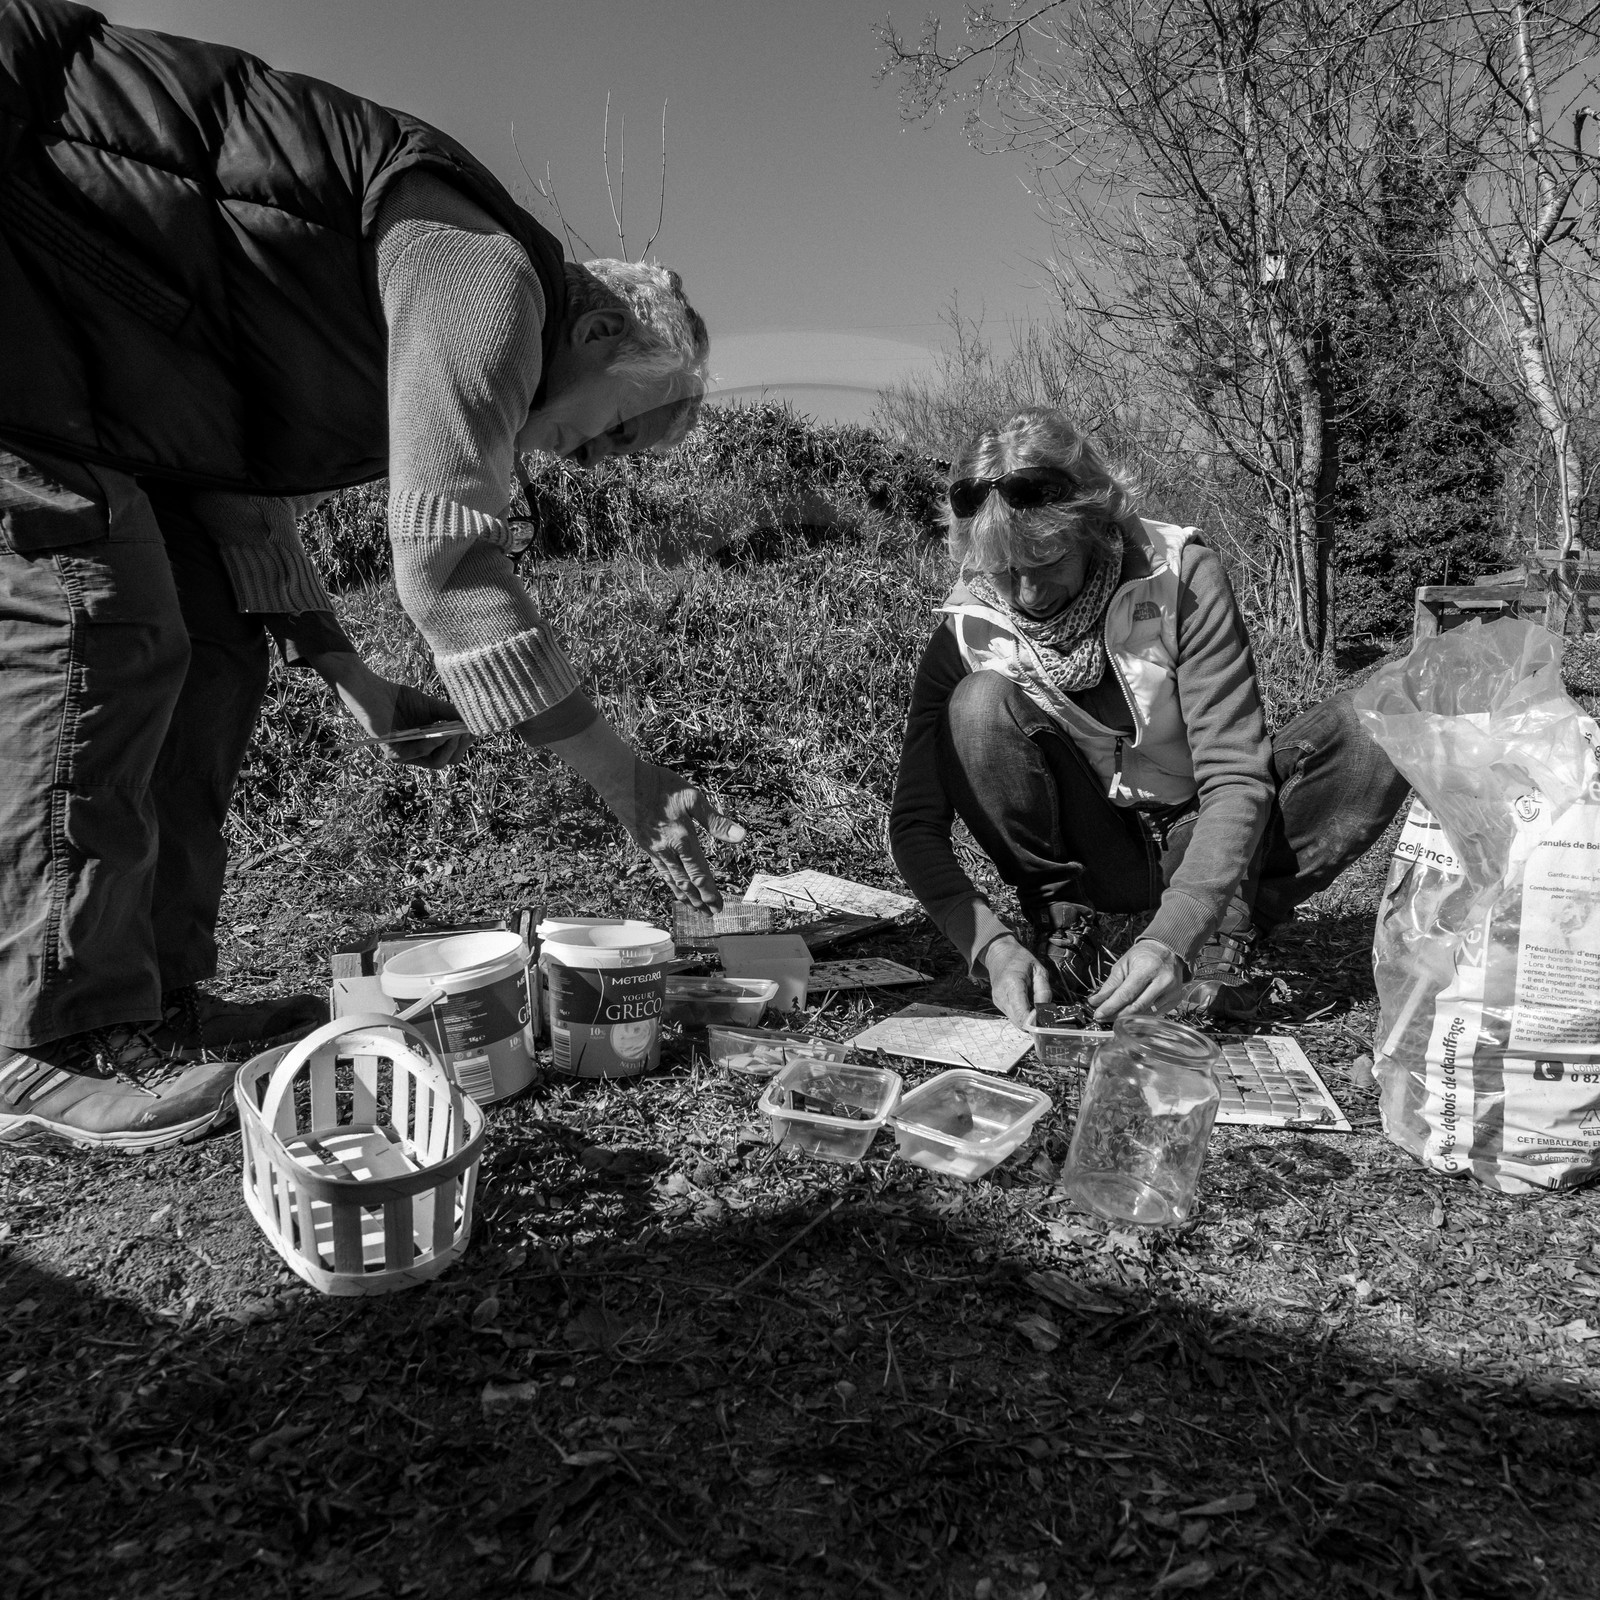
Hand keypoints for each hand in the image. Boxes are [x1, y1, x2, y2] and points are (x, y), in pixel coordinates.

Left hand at [317, 653, 472, 768]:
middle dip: (461, 747)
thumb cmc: (399, 698)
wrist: (370, 691)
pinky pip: (419, 754)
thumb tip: (475, 721)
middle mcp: (418, 754)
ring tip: (455, 732)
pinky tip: (438, 733)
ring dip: (449, 747)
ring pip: (437, 762)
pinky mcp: (394, 753)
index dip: (466, 743)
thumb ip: (450, 715)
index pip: (453, 753)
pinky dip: (432, 744)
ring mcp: (406, 756)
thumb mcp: (431, 706)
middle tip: (466, 731)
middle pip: (449, 761)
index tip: (475, 729)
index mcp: (428, 745)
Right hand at [620, 760, 746, 909]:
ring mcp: (654, 849)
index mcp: (683, 839)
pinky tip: (673, 886)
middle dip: (700, 901)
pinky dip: (670, 883)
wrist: (623, 781)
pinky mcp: (645, 845)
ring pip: (672, 880)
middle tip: (712, 914)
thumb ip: (715, 821)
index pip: (700, 874)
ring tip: (695, 909)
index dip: (710, 893)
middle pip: (687, 883)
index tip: (719, 906)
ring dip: (685, 897)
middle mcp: (668, 850)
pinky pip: (660, 870)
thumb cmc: (659, 785)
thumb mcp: (692, 797)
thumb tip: (741, 836)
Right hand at [981, 934, 1052, 1027]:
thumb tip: (1046, 1012)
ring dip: (1028, 1020)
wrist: (1000, 954)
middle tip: (1047, 1018)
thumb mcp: (1039, 970)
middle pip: (1019, 1022)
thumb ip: (1043, 991)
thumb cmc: (1020, 960)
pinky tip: (1028, 1006)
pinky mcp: (998, 1003)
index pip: (1022, 1014)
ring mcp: (998, 1001)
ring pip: (1016, 1021)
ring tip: (1038, 1010)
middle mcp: (1002, 995)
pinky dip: (1022, 1016)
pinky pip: (1013, 1016)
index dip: (1035, 1022)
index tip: (1047, 1021)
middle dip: (1034, 1024)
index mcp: (1012, 984)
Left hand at [1089, 939, 1187, 1022]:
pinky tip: (1130, 1012)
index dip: (1111, 1006)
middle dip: (1117, 1015)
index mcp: (1148, 968)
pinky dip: (1140, 1015)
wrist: (1168, 951)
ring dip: (1127, 1017)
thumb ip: (1110, 985)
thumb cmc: (1142, 956)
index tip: (1098, 1014)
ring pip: (1146, 1013)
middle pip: (1137, 1007)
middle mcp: (1163, 981)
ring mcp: (1172, 992)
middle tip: (1102, 1018)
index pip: (1127, 993)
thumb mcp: (1123, 964)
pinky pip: (1154, 1013)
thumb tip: (1094, 1002)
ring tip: (1112, 1015)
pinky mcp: (1176, 1000)